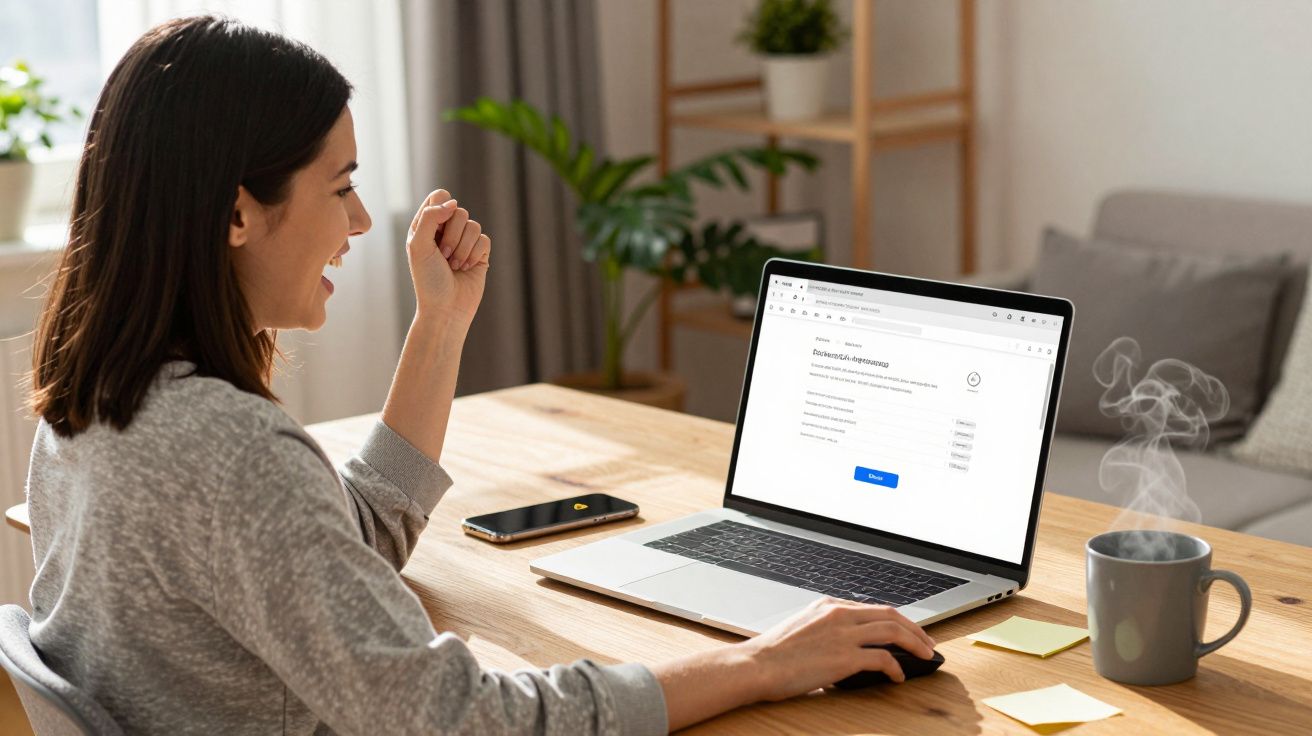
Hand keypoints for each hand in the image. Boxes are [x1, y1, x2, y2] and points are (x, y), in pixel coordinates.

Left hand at [406, 188, 491, 323]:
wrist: (446, 308)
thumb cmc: (428, 280)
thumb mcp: (419, 245)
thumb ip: (430, 217)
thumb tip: (453, 204)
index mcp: (426, 226)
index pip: (439, 197)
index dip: (441, 207)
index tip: (437, 227)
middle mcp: (445, 231)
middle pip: (458, 211)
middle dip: (452, 235)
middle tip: (443, 255)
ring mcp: (464, 241)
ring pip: (473, 225)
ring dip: (462, 248)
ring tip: (454, 265)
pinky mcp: (479, 253)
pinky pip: (484, 239)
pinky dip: (474, 254)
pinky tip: (465, 268)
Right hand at [743, 597, 935, 700]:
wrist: (756, 665)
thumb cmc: (772, 654)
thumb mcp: (802, 629)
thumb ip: (826, 631)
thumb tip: (846, 648)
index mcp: (828, 605)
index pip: (872, 608)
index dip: (895, 620)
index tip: (906, 631)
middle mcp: (839, 614)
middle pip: (890, 615)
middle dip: (914, 628)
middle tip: (926, 642)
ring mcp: (843, 634)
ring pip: (893, 631)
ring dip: (915, 643)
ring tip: (925, 655)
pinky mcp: (844, 657)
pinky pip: (883, 659)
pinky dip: (896, 668)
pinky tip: (898, 677)